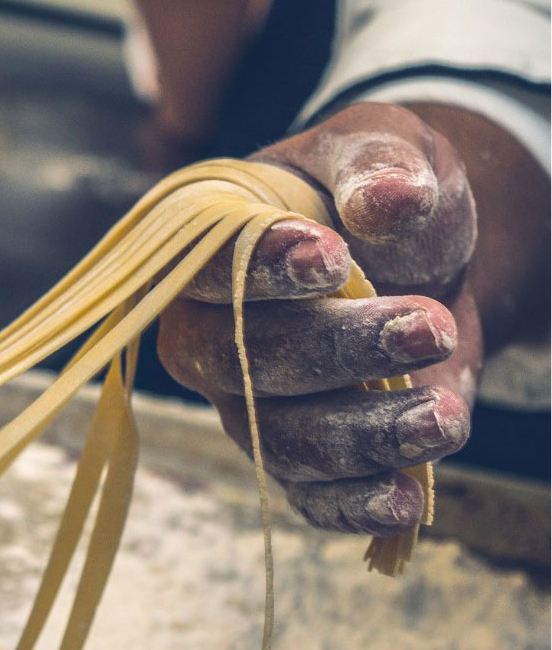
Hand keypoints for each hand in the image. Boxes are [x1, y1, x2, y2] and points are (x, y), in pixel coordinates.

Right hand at [157, 103, 481, 534]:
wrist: (419, 255)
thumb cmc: (378, 191)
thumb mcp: (383, 145)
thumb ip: (378, 162)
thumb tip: (388, 201)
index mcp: (207, 248)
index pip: (207, 269)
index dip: (261, 272)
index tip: (333, 259)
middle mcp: (208, 331)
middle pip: (240, 362)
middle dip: (335, 352)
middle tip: (429, 325)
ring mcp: (244, 399)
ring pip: (279, 437)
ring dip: (362, 433)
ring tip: (443, 414)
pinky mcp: (293, 452)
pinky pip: (306, 494)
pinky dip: (351, 504)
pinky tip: (405, 497)